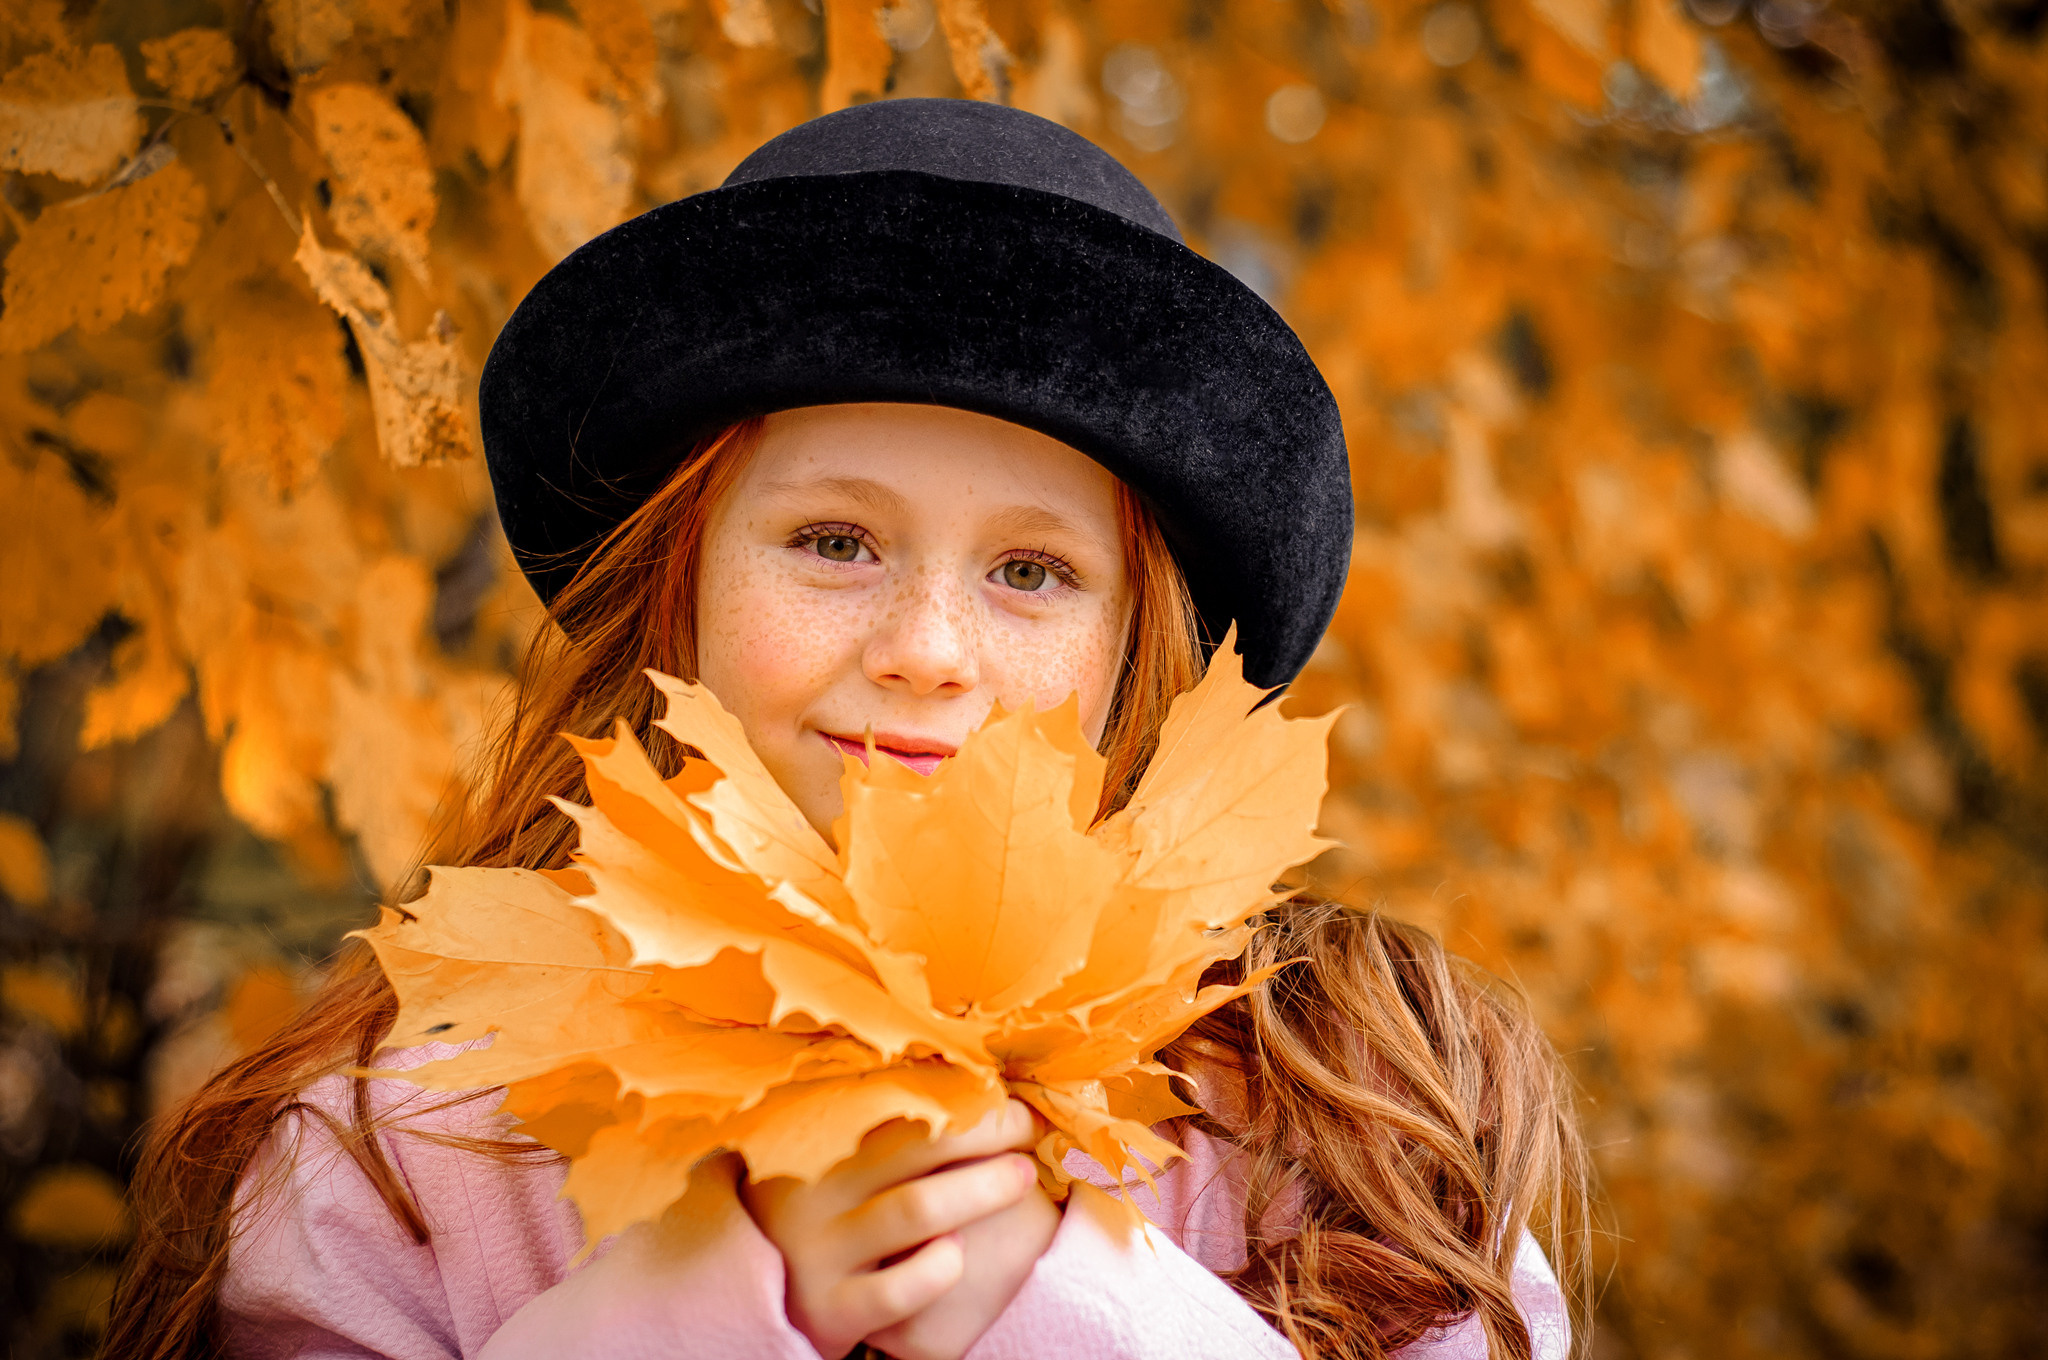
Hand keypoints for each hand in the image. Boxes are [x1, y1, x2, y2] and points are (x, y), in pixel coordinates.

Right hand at [740, 1100, 1060, 1359]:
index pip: (894, 1095)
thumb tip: (969, 1070)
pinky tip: (957, 1253)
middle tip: (1026, 1127)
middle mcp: (809, 1188)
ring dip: (981, 1189)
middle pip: (917, 1143)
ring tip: (1021, 1176)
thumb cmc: (821, 1206)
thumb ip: (875, 1115)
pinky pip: (896, 1291)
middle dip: (986, 1131)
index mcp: (809, 1136)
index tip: (1001, 1090)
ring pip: (916, 1209)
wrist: (762, 1294)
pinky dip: (935, 1270)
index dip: (960, 1091)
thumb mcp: (829, 1154)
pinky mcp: (829, 1310)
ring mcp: (816, 1251)